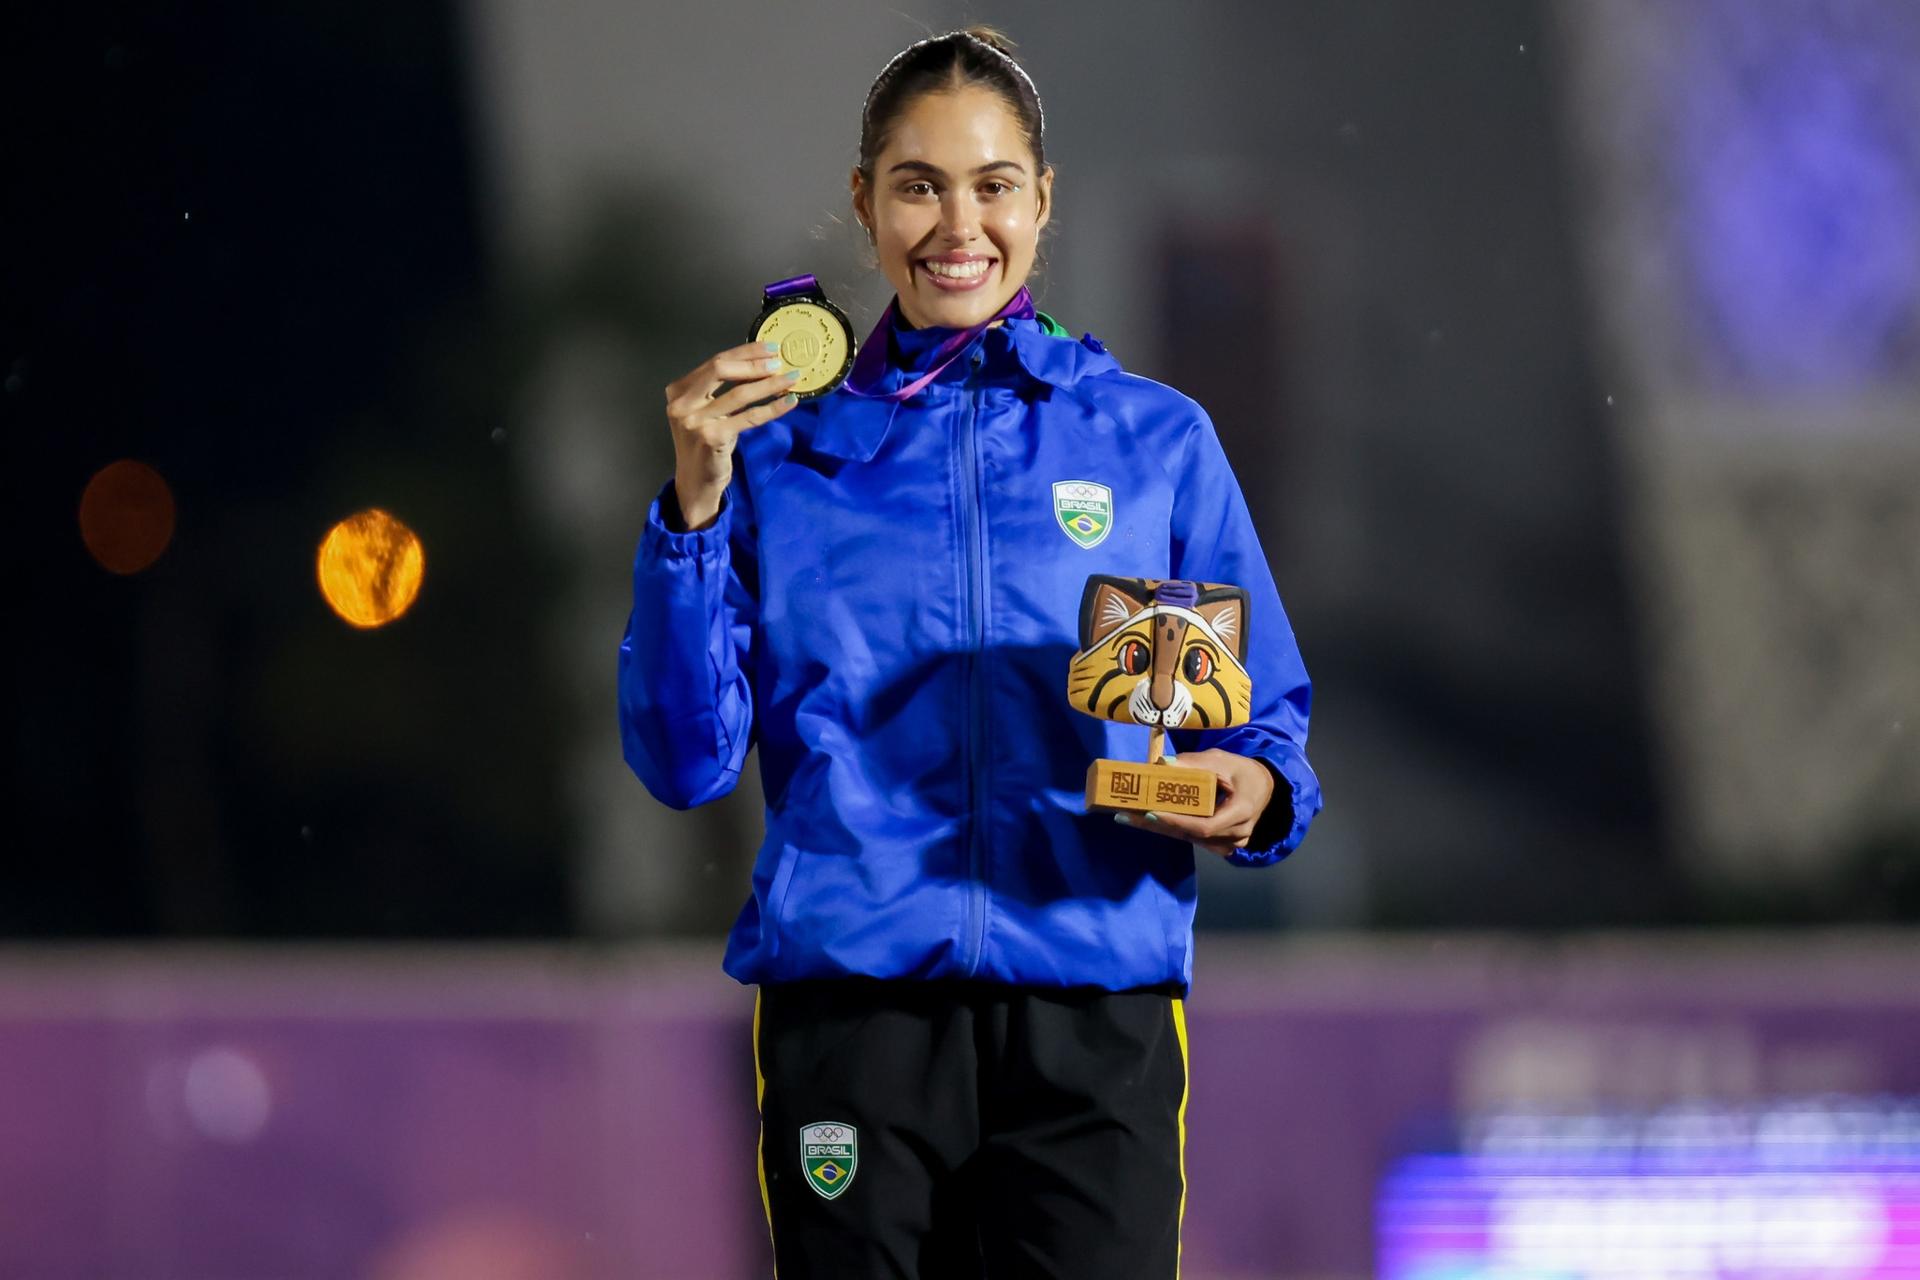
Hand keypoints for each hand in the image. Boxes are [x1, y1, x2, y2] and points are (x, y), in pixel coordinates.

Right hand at [663, 341, 804, 528]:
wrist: (695, 481)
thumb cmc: (705, 443)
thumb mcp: (706, 411)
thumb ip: (720, 388)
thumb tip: (760, 364)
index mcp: (678, 390)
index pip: (715, 361)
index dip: (744, 352)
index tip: (769, 348)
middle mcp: (682, 403)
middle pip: (721, 369)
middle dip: (754, 363)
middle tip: (780, 363)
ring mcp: (695, 421)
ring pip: (739, 394)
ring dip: (769, 384)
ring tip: (790, 379)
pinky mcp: (712, 437)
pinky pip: (749, 417)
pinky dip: (772, 408)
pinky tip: (789, 402)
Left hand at [1113, 748, 1275, 858]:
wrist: (1265, 789)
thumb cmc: (1244, 772)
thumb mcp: (1223, 761)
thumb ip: (1195, 763)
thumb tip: (1163, 763)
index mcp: (1242, 812)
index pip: (1205, 825)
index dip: (1176, 821)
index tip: (1149, 812)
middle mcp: (1236, 835)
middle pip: (1190, 834)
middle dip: (1156, 825)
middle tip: (1125, 814)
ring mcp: (1229, 844)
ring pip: (1188, 838)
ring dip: (1158, 828)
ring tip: (1128, 816)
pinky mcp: (1220, 845)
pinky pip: (1192, 838)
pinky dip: (1170, 828)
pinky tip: (1144, 820)